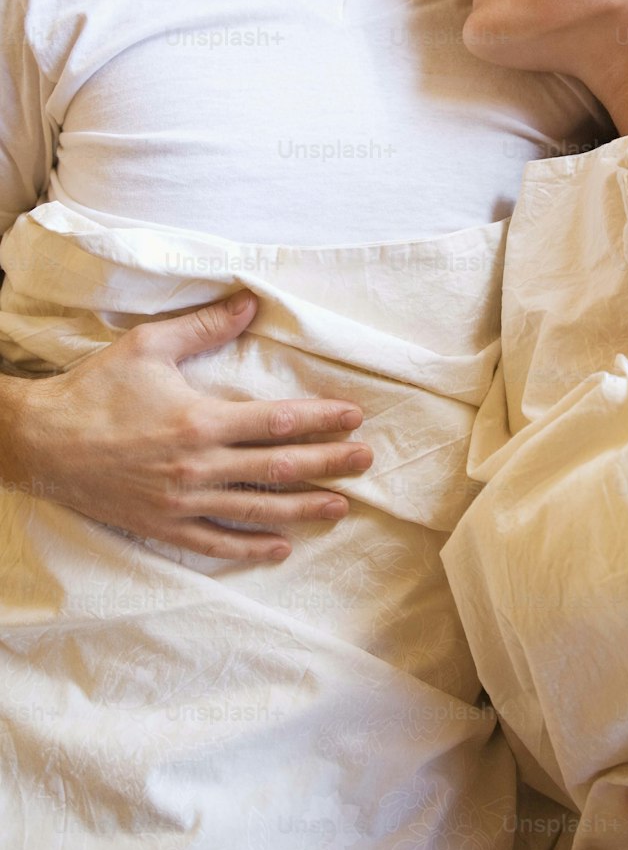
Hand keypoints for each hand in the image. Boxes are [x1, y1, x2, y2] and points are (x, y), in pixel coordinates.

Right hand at [3, 291, 370, 561]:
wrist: (39, 441)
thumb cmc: (94, 390)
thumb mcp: (149, 347)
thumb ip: (205, 327)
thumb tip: (249, 303)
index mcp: (200, 421)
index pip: (278, 422)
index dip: (321, 420)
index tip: (354, 418)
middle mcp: (198, 466)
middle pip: (279, 468)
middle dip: (328, 464)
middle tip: (366, 461)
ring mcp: (182, 501)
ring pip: (257, 510)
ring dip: (304, 509)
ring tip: (340, 506)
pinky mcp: (162, 525)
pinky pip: (216, 542)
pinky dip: (251, 547)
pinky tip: (281, 546)